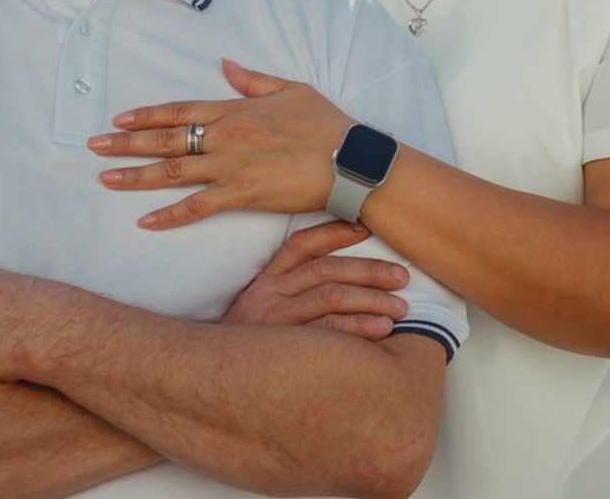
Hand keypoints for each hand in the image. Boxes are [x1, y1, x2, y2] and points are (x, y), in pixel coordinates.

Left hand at [89, 60, 353, 228]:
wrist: (349, 159)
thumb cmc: (325, 123)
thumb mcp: (291, 89)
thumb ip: (253, 81)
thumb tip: (225, 65)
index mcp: (236, 110)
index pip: (180, 110)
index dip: (147, 115)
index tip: (118, 119)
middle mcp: (226, 136)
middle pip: (166, 139)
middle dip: (126, 144)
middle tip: (93, 146)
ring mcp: (231, 166)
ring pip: (172, 172)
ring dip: (135, 176)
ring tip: (104, 178)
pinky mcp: (242, 194)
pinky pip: (197, 207)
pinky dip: (169, 215)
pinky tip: (145, 221)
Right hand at [226, 221, 409, 338]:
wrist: (207, 381)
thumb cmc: (244, 347)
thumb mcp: (257, 311)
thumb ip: (289, 291)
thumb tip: (341, 279)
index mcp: (266, 280)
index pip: (303, 244)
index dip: (335, 232)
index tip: (366, 228)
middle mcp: (270, 294)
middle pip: (327, 270)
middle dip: (369, 270)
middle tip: (402, 277)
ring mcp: (276, 322)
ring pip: (331, 297)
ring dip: (371, 299)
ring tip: (400, 307)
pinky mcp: (282, 349)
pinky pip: (327, 333)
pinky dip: (358, 328)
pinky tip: (382, 330)